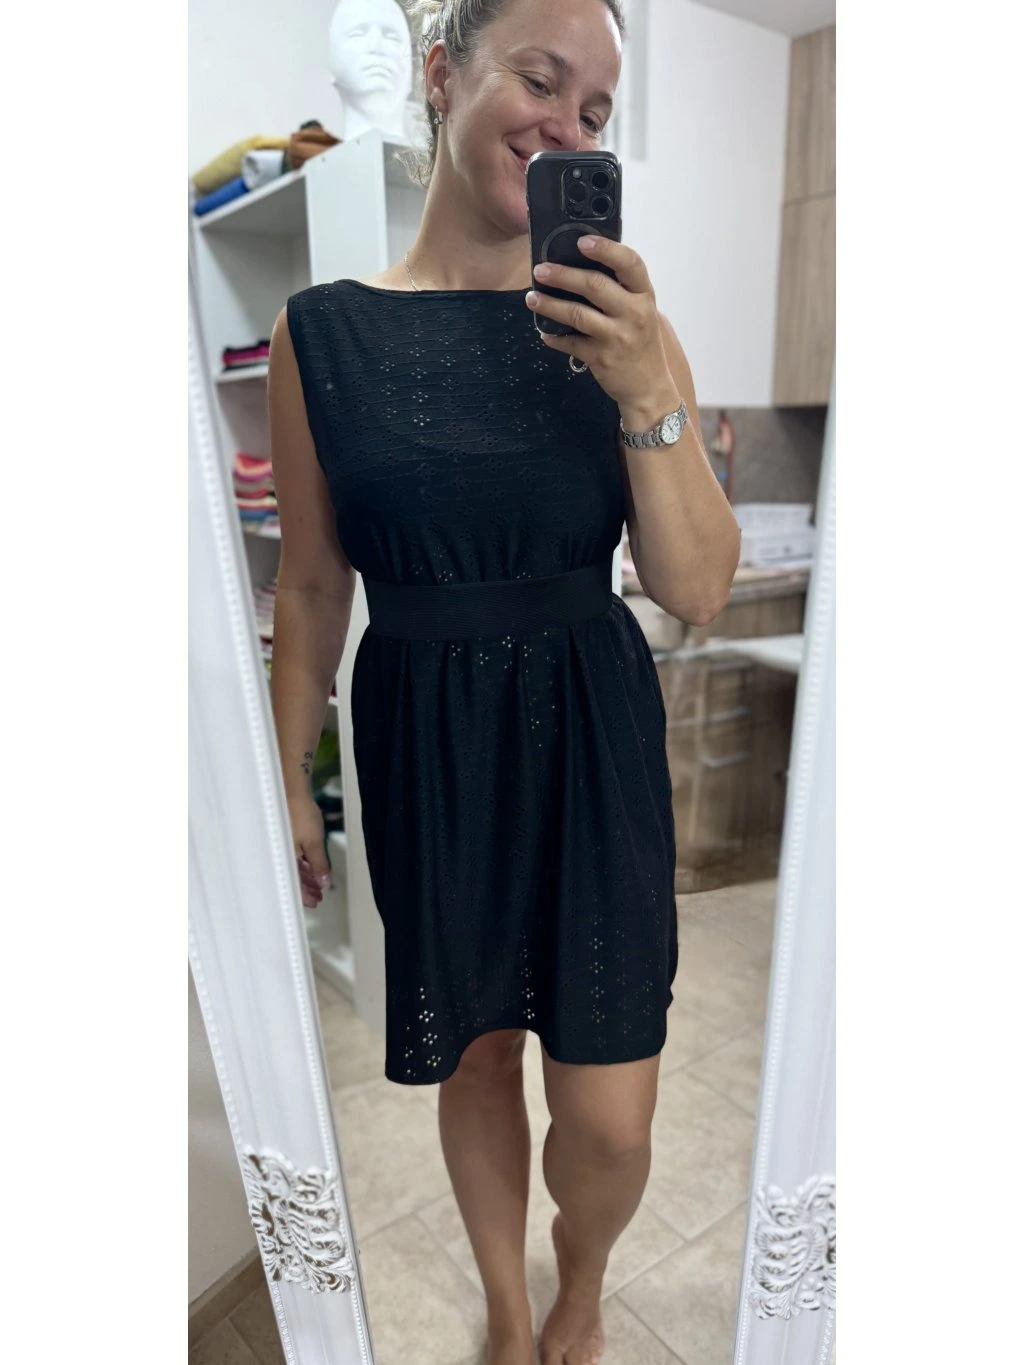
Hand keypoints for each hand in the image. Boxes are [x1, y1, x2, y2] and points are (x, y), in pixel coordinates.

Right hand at [288, 794, 330, 908]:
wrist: (291, 789)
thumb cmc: (299, 812)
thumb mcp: (315, 843)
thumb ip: (319, 865)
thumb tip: (323, 882)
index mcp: (283, 859)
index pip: (293, 885)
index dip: (304, 895)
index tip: (315, 901)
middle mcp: (278, 855)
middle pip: (291, 878)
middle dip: (306, 887)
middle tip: (318, 895)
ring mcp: (279, 846)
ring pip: (292, 867)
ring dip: (305, 876)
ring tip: (318, 882)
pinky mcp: (282, 838)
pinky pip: (290, 856)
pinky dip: (301, 863)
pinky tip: (310, 866)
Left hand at [525, 237, 679, 421]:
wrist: (649, 388)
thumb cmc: (641, 343)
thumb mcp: (641, 311)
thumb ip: (621, 290)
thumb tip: (582, 265)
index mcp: (644, 295)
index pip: (630, 263)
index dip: (606, 249)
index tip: (582, 241)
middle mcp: (634, 313)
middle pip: (595, 285)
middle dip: (563, 275)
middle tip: (540, 270)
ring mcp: (618, 337)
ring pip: (577, 314)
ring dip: (550, 305)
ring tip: (532, 298)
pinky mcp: (601, 358)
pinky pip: (571, 343)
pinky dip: (554, 337)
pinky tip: (545, 332)